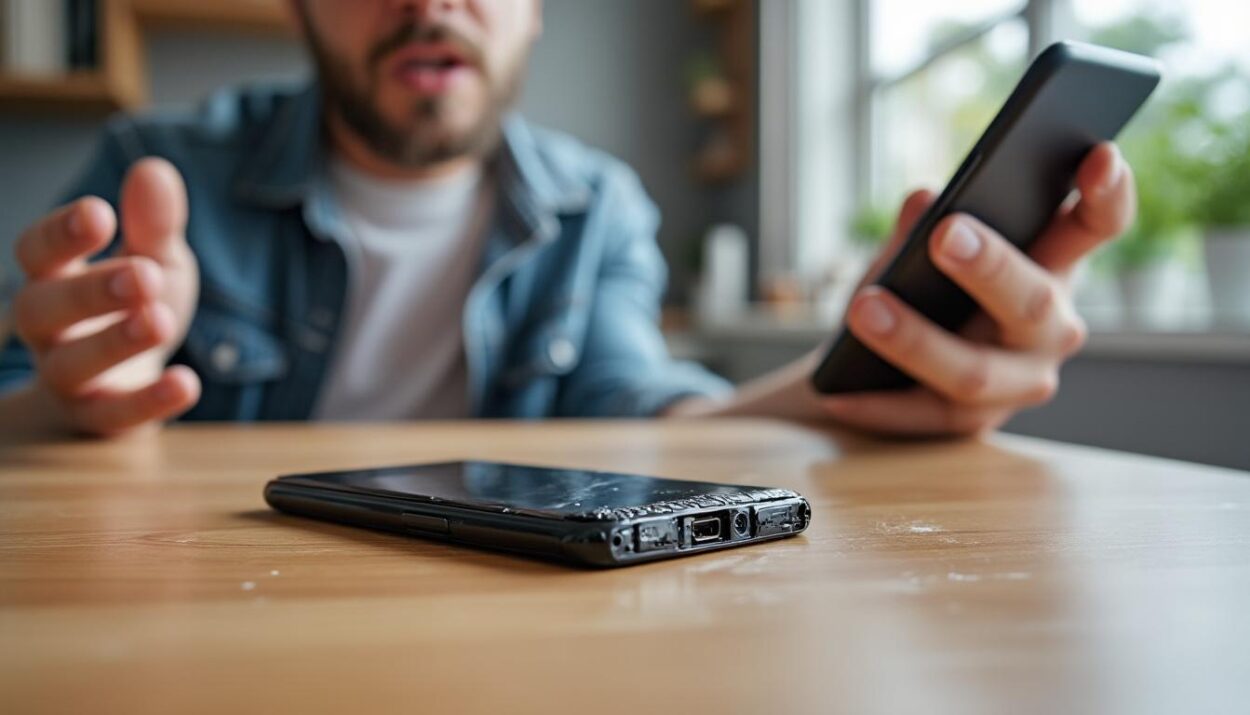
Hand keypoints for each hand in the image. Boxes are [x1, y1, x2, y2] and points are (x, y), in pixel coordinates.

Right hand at [10, 158, 201, 435]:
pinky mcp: (98, 419)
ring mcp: (67, 378)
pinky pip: (114, 416)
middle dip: (91, 290)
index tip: (99, 212)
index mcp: (54, 276)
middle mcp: (47, 328)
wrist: (131, 380)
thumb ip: (154, 223)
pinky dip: (150, 402)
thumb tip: (154, 171)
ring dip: (114, 343)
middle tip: (144, 275)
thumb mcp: (156, 260)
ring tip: (161, 320)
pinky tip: (188, 384)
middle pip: (43, 308)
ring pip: (71, 365)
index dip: (62, 232)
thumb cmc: (136, 306)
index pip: (37, 251)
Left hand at [817, 142, 1132, 436]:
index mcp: (1051, 266)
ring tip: (863, 308)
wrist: (875, 366)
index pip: (1093, 227)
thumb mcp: (911, 252)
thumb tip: (924, 201)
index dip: (1106, 194)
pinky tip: (836, 393)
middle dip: (991, 268)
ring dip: (914, 339)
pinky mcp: (972, 425)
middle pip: (1032, 302)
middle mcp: (1051, 328)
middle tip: (946, 234)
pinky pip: (922, 415)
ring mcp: (1018, 383)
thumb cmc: (914, 289)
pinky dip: (876, 404)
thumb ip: (920, 227)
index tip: (1101, 153)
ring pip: (974, 369)